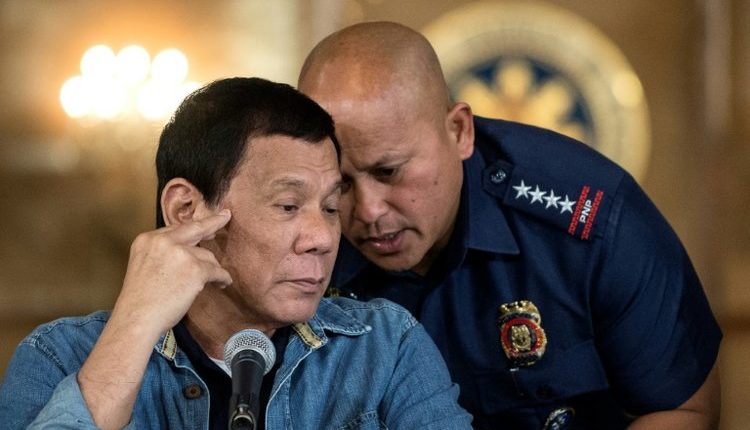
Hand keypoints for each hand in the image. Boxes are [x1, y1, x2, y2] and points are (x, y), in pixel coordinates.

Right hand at [112, 209, 232, 336]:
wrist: (137, 319)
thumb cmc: (139, 301)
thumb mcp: (143, 266)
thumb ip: (163, 254)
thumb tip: (190, 251)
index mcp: (147, 239)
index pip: (175, 230)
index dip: (192, 229)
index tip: (206, 225)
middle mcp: (163, 241)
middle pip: (195, 228)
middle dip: (213, 222)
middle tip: (226, 217)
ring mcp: (180, 254)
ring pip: (207, 256)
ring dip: (212, 268)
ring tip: (214, 280)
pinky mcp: (195, 269)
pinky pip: (217, 271)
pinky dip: (222, 278)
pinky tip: (223, 283)